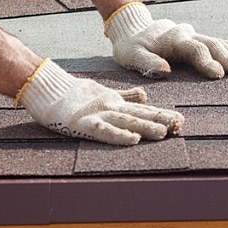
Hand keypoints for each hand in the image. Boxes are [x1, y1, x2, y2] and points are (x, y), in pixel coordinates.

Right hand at [17, 59, 183, 144]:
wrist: (47, 88)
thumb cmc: (74, 94)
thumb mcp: (105, 93)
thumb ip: (125, 96)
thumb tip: (145, 95)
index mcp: (116, 102)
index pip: (143, 109)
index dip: (162, 114)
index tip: (180, 120)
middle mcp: (111, 107)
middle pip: (140, 114)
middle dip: (161, 120)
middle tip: (180, 125)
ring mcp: (98, 114)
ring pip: (126, 120)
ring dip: (146, 126)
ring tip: (164, 132)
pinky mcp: (83, 123)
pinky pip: (104, 130)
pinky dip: (119, 135)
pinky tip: (133, 139)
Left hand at [104, 3, 227, 79]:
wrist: (132, 27)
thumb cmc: (131, 47)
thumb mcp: (131, 55)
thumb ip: (146, 63)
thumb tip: (164, 71)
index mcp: (173, 39)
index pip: (194, 49)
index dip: (207, 61)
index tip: (218, 74)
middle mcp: (187, 34)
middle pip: (212, 44)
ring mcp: (194, 35)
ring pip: (219, 42)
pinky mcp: (198, 39)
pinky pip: (219, 42)